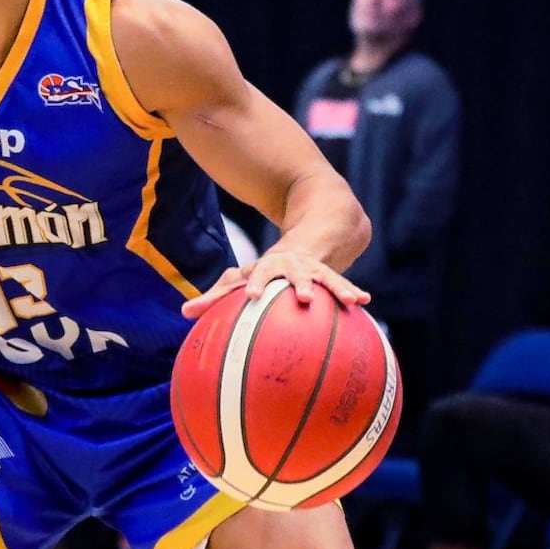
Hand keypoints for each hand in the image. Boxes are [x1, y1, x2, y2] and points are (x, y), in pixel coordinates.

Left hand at [180, 240, 366, 319]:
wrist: (306, 236)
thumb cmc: (265, 271)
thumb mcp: (241, 279)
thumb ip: (215, 297)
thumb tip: (185, 312)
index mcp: (267, 267)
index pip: (258, 273)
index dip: (254, 283)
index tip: (252, 295)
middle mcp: (291, 265)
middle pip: (296, 272)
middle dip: (301, 283)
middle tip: (305, 297)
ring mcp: (313, 269)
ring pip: (325, 277)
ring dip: (336, 288)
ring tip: (351, 301)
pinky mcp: (331, 274)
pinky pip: (342, 284)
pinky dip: (352, 291)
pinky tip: (364, 302)